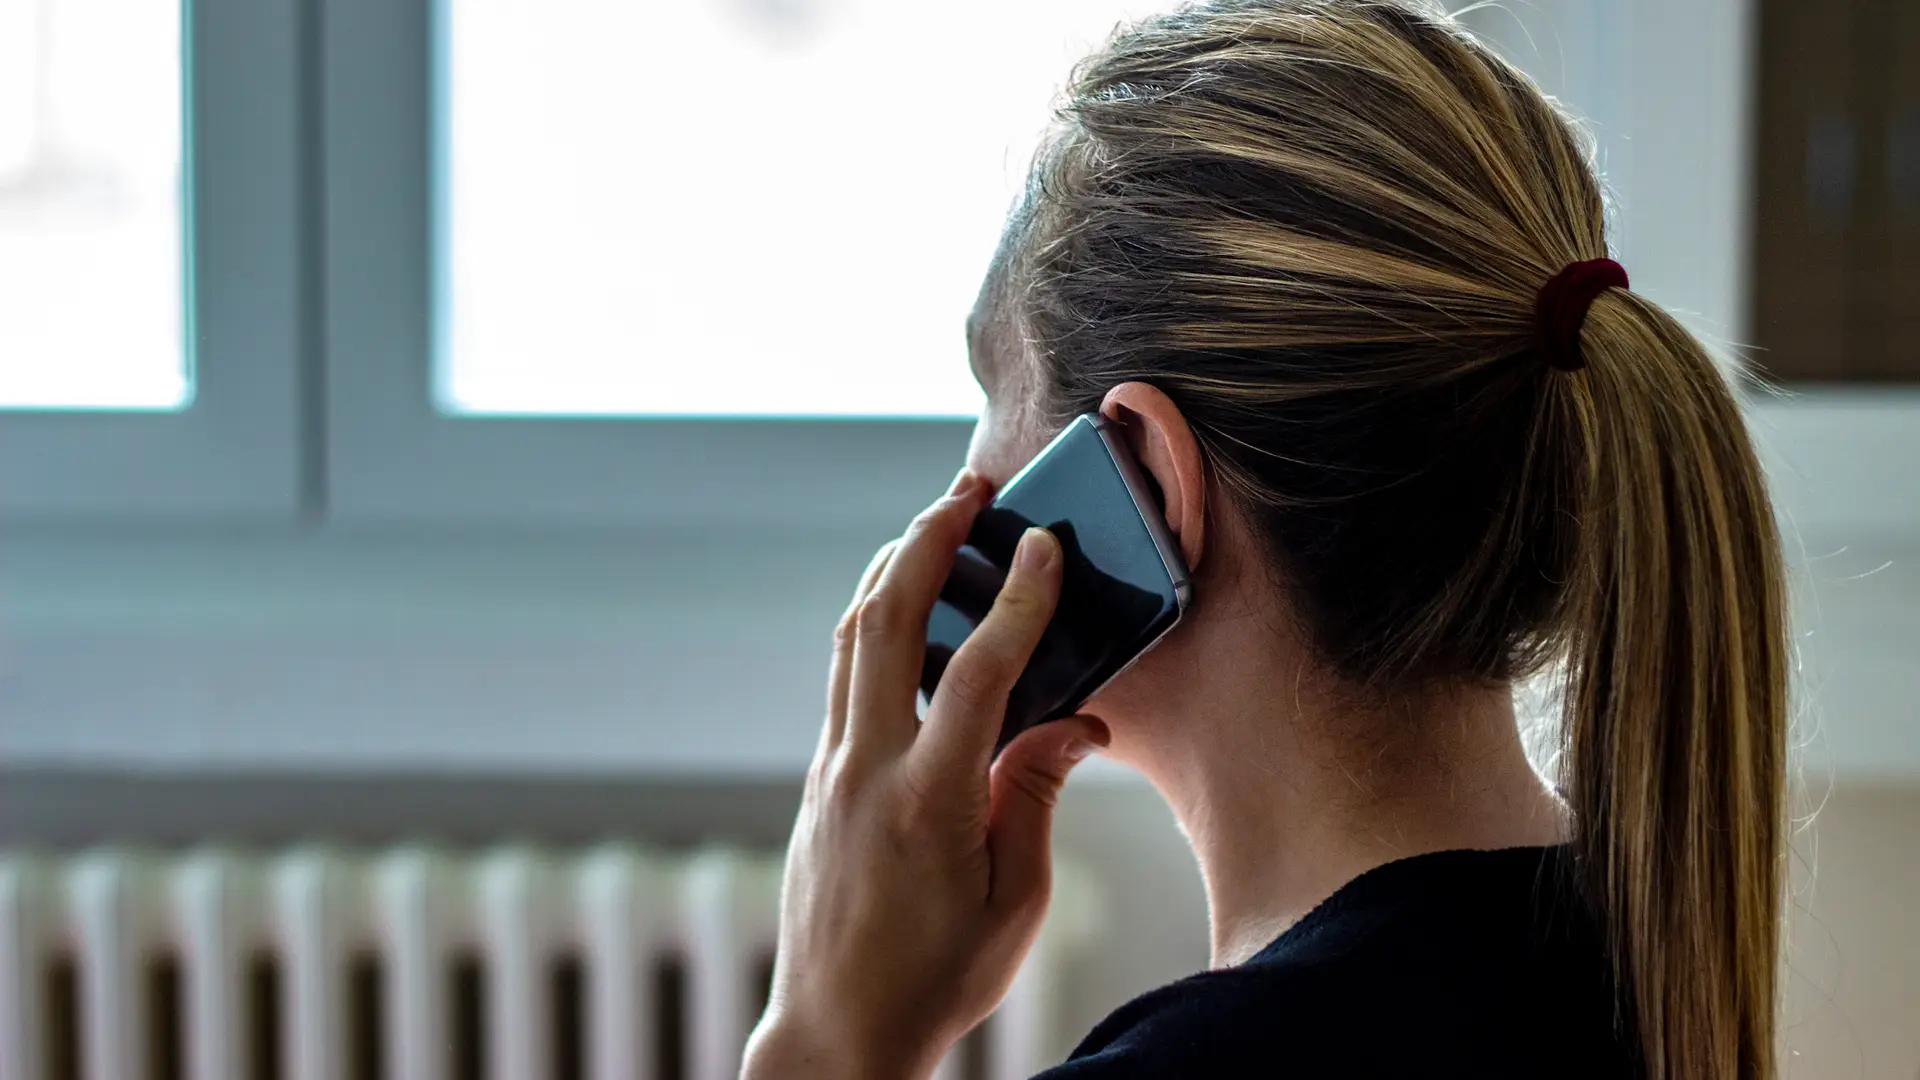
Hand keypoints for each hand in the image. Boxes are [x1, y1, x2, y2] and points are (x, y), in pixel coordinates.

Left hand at [742, 470, 1109, 1079]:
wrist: (837, 1032)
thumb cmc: (937, 977)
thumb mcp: (1015, 900)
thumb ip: (1037, 797)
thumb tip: (1073, 724)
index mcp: (929, 802)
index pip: (978, 672)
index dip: (1019, 601)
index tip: (1045, 546)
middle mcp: (866, 772)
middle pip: (884, 623)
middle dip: (925, 543)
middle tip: (964, 492)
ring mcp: (832, 773)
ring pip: (849, 641)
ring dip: (890, 572)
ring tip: (931, 527)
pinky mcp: (819, 783)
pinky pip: (842, 679)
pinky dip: (872, 625)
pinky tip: (903, 611)